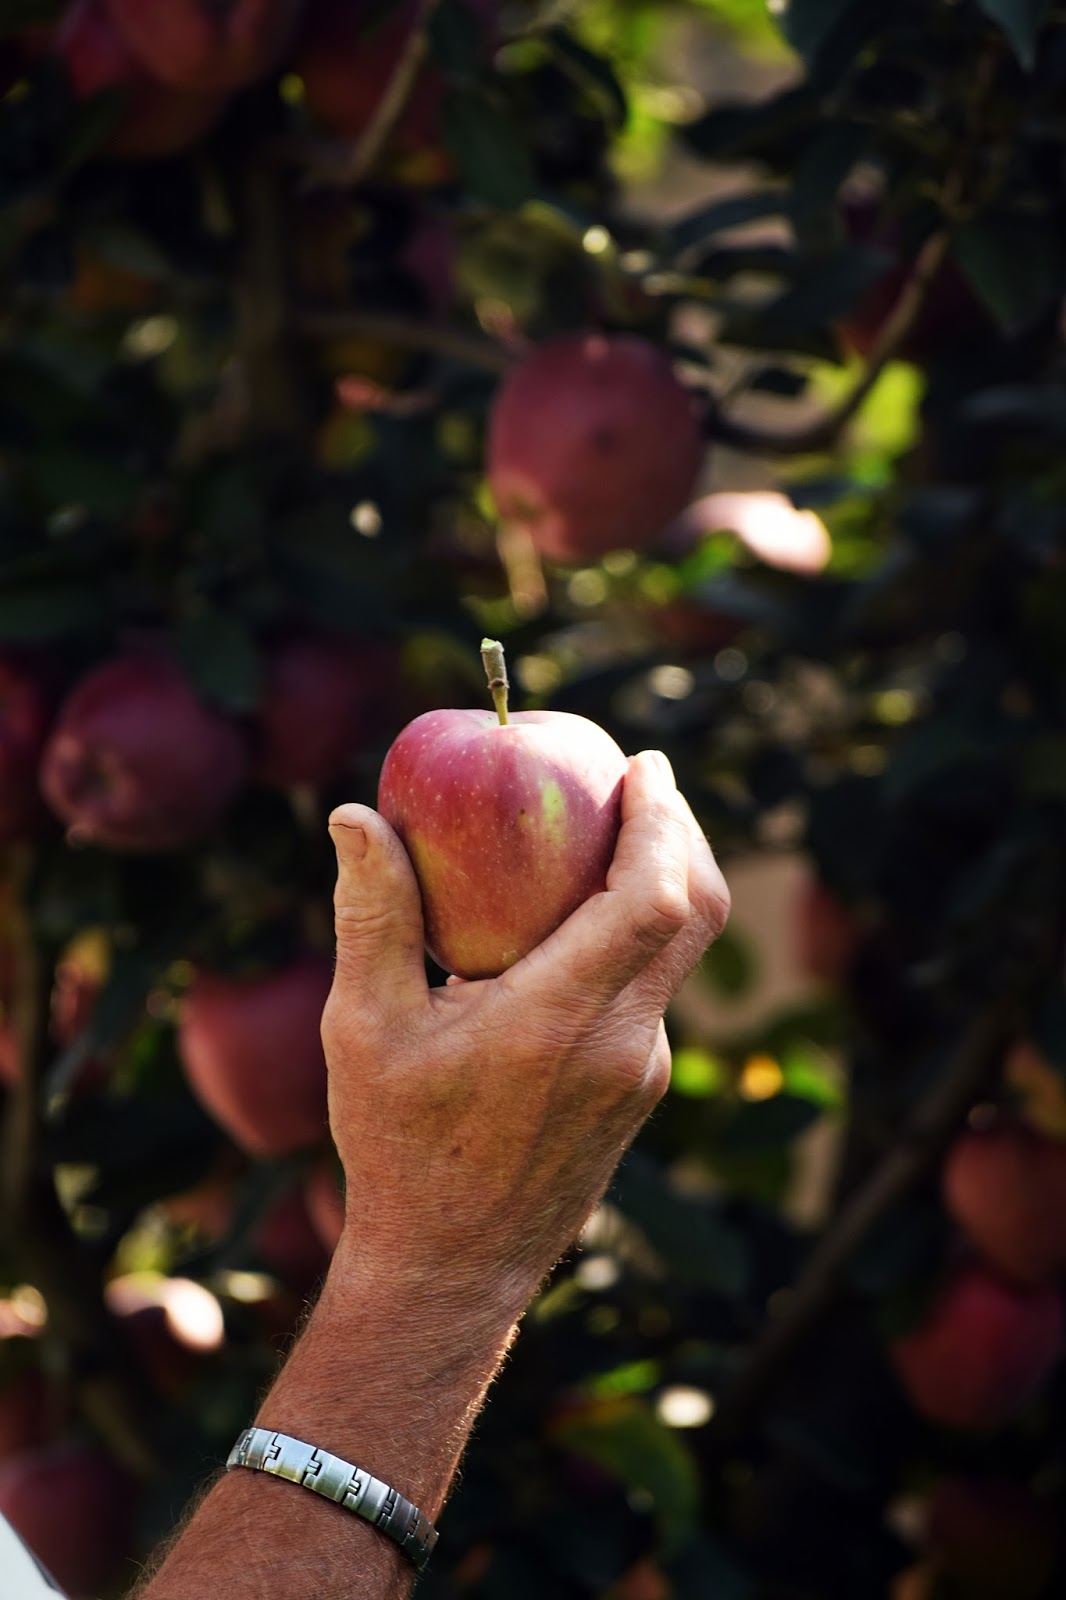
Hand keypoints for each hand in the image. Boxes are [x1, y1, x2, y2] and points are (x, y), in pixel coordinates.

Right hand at [322, 749, 728, 1319]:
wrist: (452, 1270)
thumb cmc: (398, 1149)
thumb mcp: (364, 1030)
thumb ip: (372, 918)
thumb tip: (355, 817)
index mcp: (561, 1020)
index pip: (654, 900)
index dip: (664, 824)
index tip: (646, 766)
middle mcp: (624, 1044)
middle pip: (693, 914)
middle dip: (680, 834)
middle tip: (641, 781)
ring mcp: (644, 1073)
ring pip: (679, 953)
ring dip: (661, 883)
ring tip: (609, 834)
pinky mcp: (640, 1090)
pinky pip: (654, 990)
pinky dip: (636, 934)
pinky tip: (578, 921)